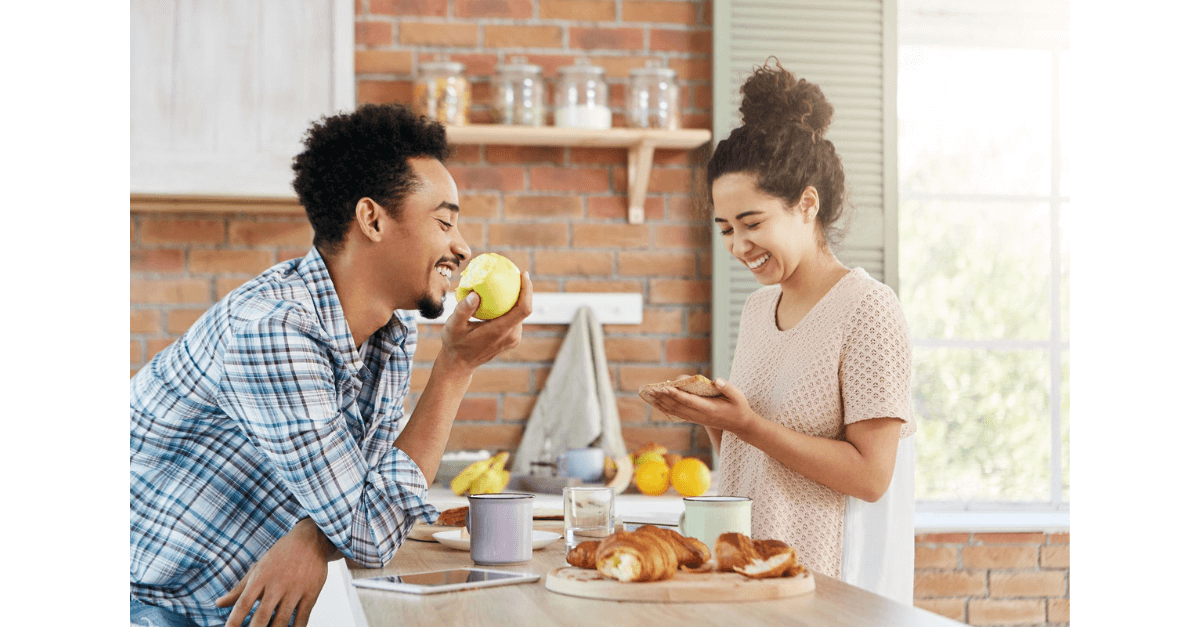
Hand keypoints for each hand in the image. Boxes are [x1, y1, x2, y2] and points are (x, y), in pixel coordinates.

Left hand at [215, 518, 334, 626]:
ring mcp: (295, 590)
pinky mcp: (311, 593)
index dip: (234, 621)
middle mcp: (277, 584)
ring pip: (282, 620)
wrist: (311, 540)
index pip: (243, 603)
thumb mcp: (258, 568)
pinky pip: (302, 618)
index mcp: (261, 577)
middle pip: (261, 616)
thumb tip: (218, 604)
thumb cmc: (280, 555)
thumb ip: (239, 589)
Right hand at [438, 271, 533, 371]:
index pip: (523, 309)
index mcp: (500, 331)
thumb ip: (463, 310)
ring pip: (520, 314)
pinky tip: (503, 296)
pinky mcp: (511, 340)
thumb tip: (475, 294)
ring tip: (509, 281)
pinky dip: (511, 307)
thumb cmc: (454, 344)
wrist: (459, 364)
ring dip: (517, 298)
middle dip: (523, 290)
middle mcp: (511, 336)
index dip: (527, 290)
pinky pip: (515, 319)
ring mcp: (512, 339)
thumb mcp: (454, 326)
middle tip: (513, 273)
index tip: (523, 274)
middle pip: (525, 309)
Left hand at [642, 377, 757, 435]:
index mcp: (709, 408)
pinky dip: (666, 408)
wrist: (740, 425)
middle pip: (677, 406)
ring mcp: (696, 418)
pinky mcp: (695, 418)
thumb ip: (727, 388)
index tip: (665, 387)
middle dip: (663, 397)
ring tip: (649, 395)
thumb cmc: (739, 407)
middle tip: (650, 389)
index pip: (689, 401)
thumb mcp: (738, 396)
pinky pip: (677, 413)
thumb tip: (717, 380)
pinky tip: (658, 403)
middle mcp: (700, 415)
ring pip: (675, 411)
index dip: (676, 394)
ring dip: (661, 403)